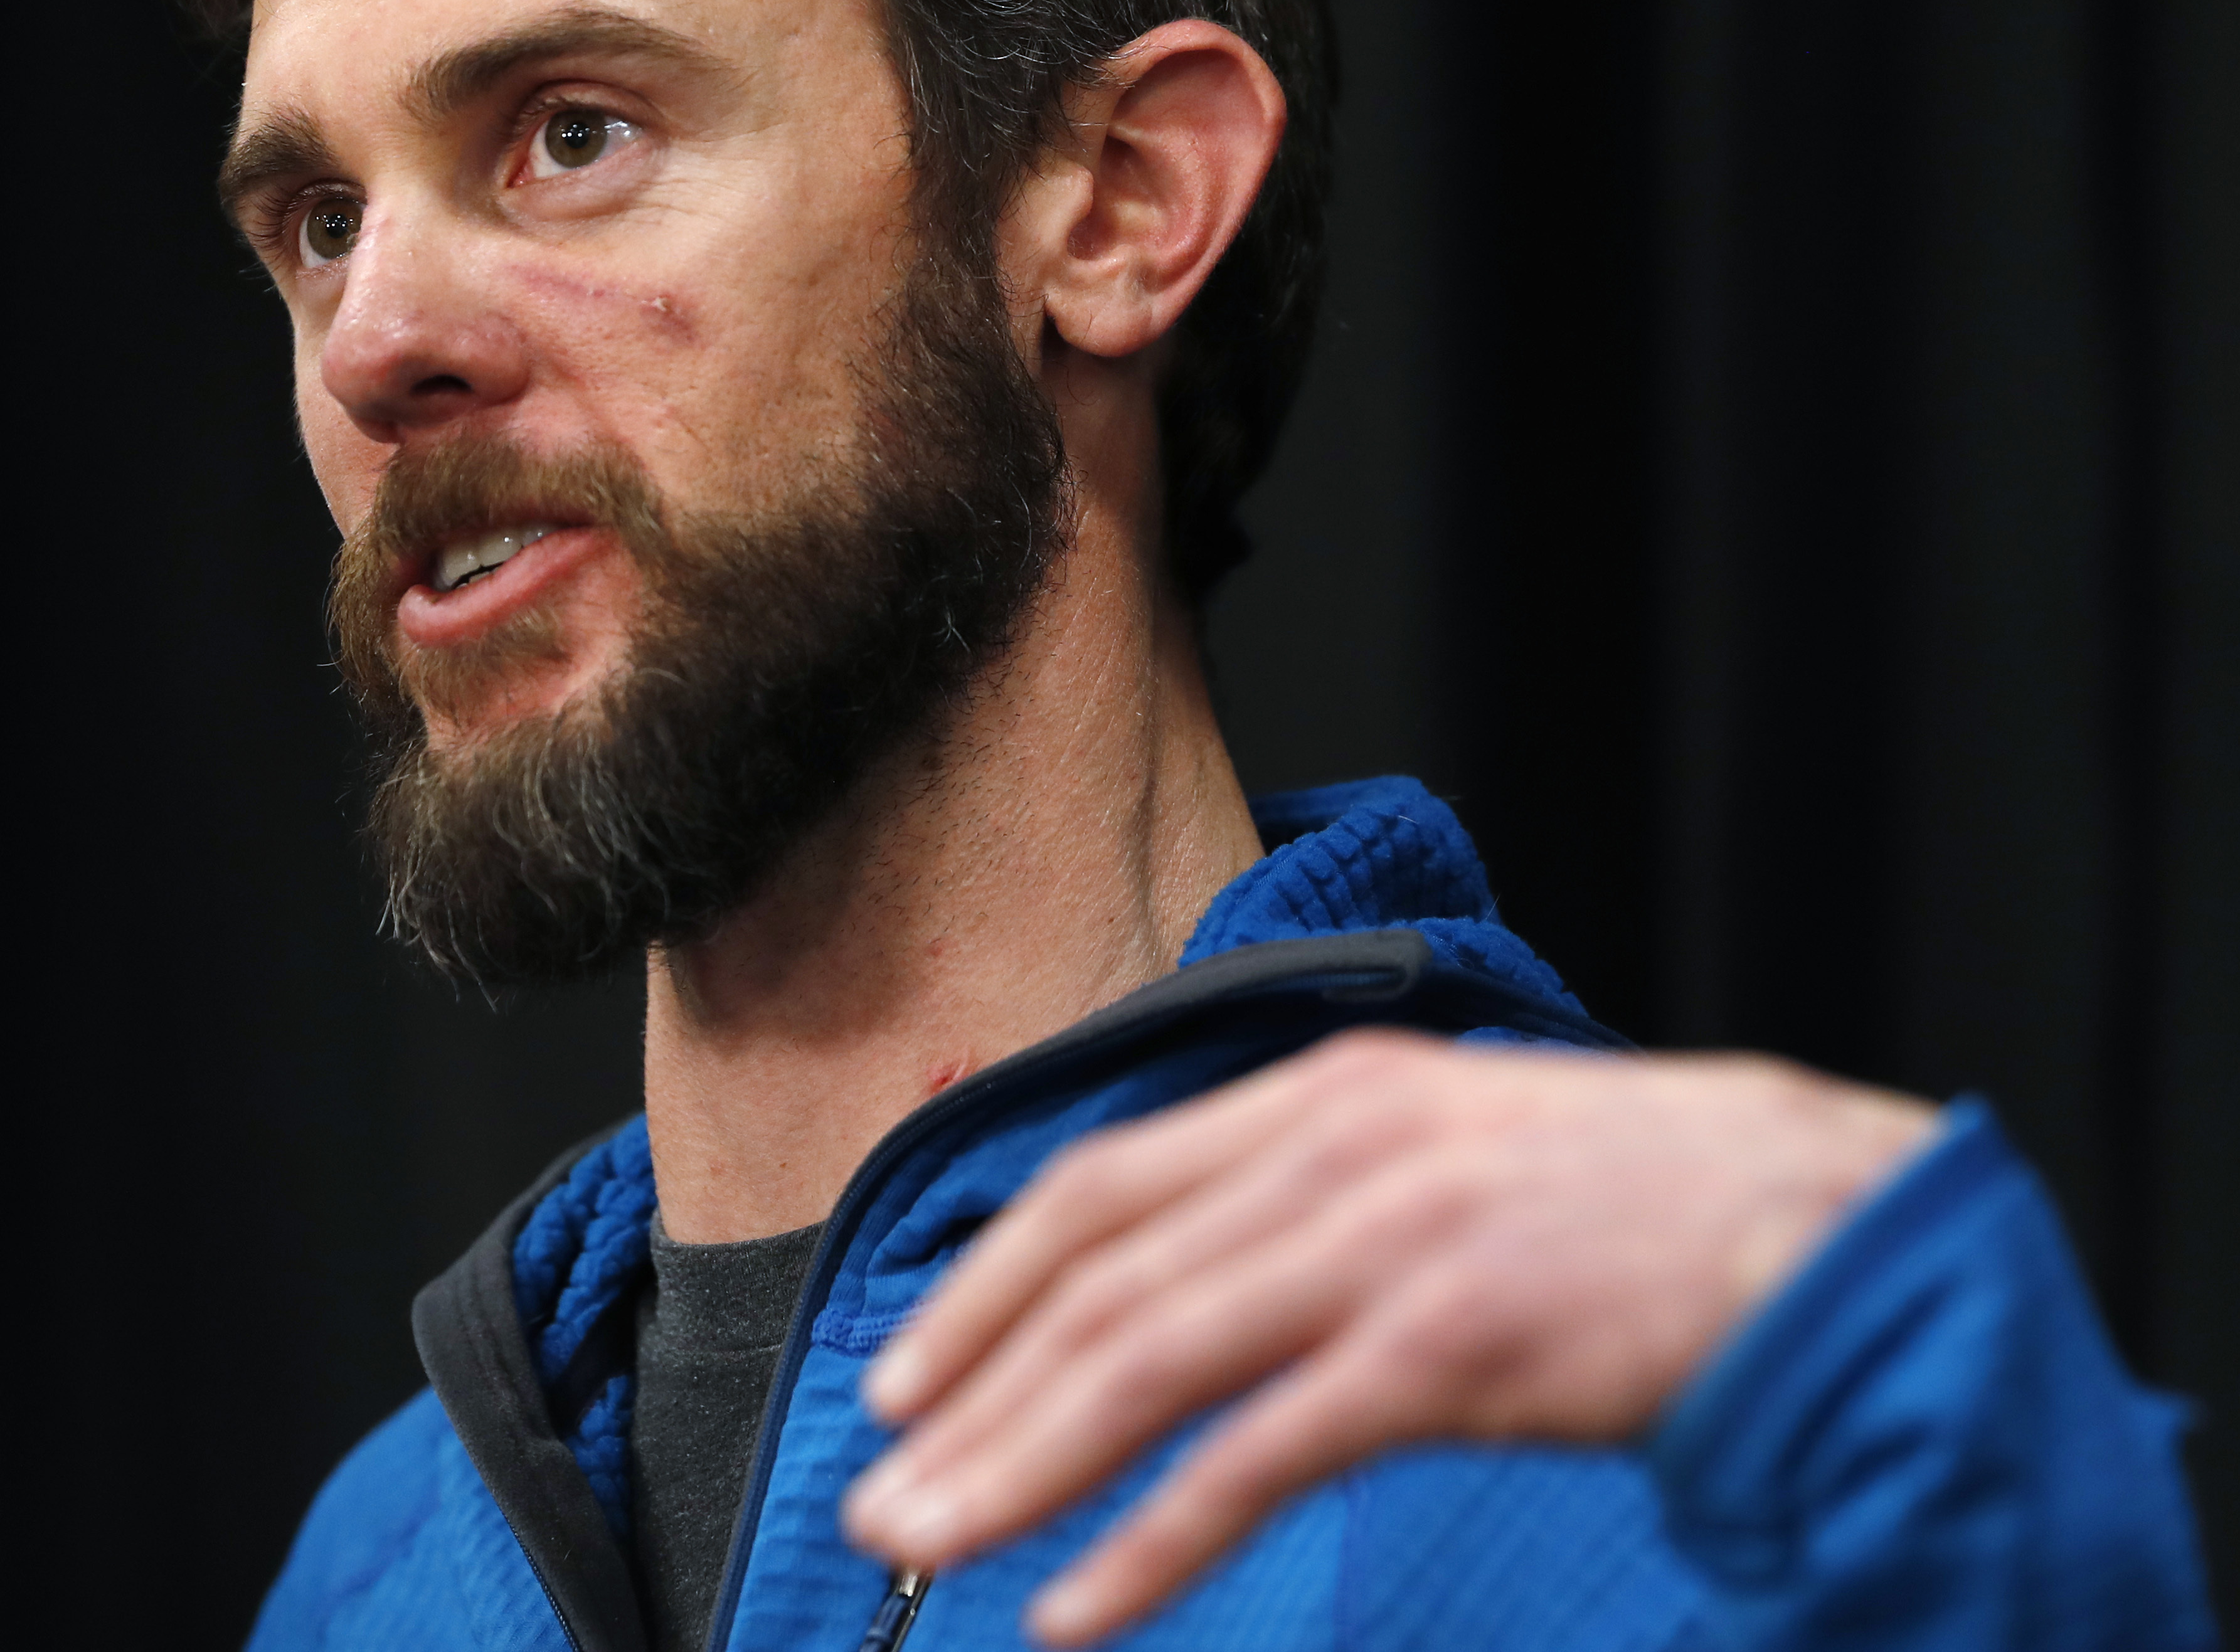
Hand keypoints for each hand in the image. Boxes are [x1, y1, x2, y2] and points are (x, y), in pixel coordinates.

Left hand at [841, 1029, 1935, 1644]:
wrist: (1816, 1223)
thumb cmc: (1626, 1206)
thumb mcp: (1442, 1150)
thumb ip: (1310, 1190)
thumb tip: (1179, 1279)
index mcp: (1322, 1092)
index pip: (1097, 1185)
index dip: (981, 1285)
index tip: (901, 1374)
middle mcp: (1333, 1150)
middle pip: (1097, 1280)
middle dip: (967, 1395)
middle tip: (877, 1494)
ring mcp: (1387, 1245)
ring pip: (1148, 1363)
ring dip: (1022, 1466)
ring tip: (931, 1546)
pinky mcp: (1448, 1347)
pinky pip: (1257, 1457)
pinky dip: (1154, 1541)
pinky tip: (1082, 1607)